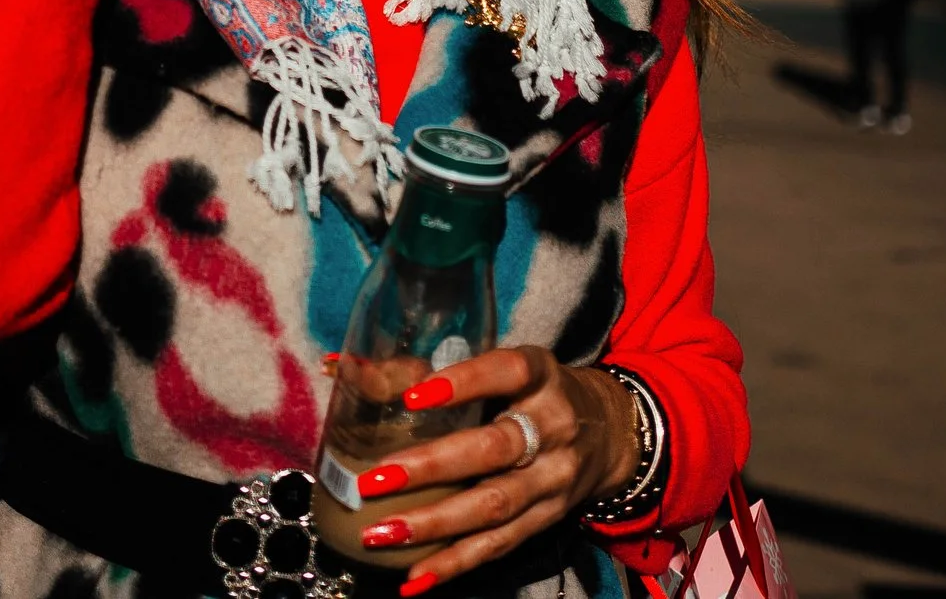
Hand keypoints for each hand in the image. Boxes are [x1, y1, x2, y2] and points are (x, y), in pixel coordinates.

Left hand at [350, 346, 642, 593]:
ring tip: (380, 533)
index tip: (413, 395)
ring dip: (434, 524)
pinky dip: (453, 565)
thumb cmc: (530, 391)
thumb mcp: (498, 368)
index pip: (507, 372)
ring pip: (494, 505)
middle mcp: (553, 426)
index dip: (465, 382)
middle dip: (432, 467)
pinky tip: (413, 580)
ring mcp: (552, 478)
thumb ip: (423, 367)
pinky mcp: (546, 519)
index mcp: (539, 375)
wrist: (607, 431)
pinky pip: (498, 546)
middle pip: (495, 449)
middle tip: (374, 478)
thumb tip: (338, 368)